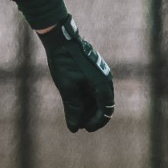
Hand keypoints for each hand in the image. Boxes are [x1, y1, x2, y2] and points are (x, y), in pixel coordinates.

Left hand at [38, 17, 114, 132]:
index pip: (106, 110)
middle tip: (77, 124)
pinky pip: (93, 88)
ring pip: (97, 97)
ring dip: (87, 108)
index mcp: (102, 84)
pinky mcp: (93, 71)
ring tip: (73, 115)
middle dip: (91, 116)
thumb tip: (74, 128)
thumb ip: (73, 109)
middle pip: (103, 105)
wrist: (62, 39)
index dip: (96, 122)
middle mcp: (105, 80)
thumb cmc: (65, 63)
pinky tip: (74, 103)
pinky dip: (85, 98)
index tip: (84, 128)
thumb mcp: (67, 88)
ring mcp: (100, 74)